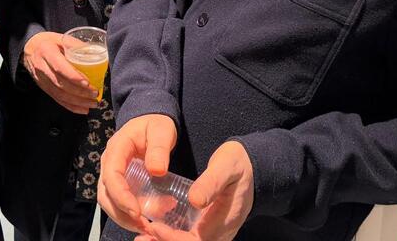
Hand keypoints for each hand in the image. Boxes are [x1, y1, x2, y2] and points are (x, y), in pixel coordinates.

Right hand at [22, 31, 98, 113]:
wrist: (29, 47)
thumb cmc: (48, 42)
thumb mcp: (60, 38)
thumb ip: (76, 45)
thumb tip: (95, 53)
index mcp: (47, 52)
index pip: (60, 67)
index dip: (74, 77)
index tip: (88, 83)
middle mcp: (42, 67)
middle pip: (60, 84)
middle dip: (79, 92)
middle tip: (95, 93)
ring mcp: (41, 79)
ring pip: (59, 94)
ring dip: (77, 101)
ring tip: (92, 103)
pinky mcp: (43, 87)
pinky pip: (57, 99)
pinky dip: (70, 106)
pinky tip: (82, 109)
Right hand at [98, 114, 177, 233]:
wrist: (152, 121)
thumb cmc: (155, 124)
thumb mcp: (162, 131)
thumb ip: (159, 149)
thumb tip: (157, 171)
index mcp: (116, 149)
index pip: (111, 176)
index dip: (121, 196)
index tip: (138, 212)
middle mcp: (109, 163)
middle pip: (105, 194)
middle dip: (122, 213)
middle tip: (144, 225)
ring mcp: (113, 174)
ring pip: (110, 202)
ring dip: (125, 217)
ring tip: (147, 226)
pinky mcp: (121, 182)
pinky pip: (119, 202)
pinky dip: (130, 214)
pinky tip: (148, 219)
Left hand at [137, 141, 254, 240]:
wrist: (254, 167)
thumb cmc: (239, 164)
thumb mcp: (226, 167)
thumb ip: (211, 183)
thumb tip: (195, 200)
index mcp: (225, 222)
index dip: (173, 239)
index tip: (154, 227)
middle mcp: (220, 233)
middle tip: (142, 238)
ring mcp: (215, 233)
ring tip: (143, 239)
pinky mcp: (210, 228)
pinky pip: (191, 238)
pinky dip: (172, 237)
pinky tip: (155, 231)